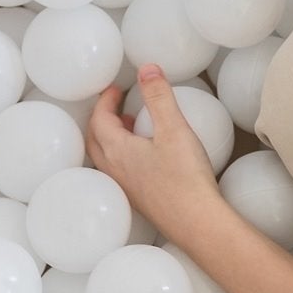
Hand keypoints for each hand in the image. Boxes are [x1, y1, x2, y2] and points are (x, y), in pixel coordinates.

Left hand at [86, 66, 220, 240]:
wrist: (197, 223)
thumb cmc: (184, 177)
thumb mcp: (174, 129)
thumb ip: (159, 97)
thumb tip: (146, 68)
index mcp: (116, 150)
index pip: (99, 119)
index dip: (105, 99)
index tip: (115, 87)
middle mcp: (114, 170)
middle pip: (95, 139)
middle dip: (102, 117)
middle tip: (116, 103)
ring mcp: (125, 188)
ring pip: (106, 156)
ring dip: (111, 137)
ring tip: (130, 125)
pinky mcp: (138, 200)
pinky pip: (119, 170)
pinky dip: (123, 154)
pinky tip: (146, 155)